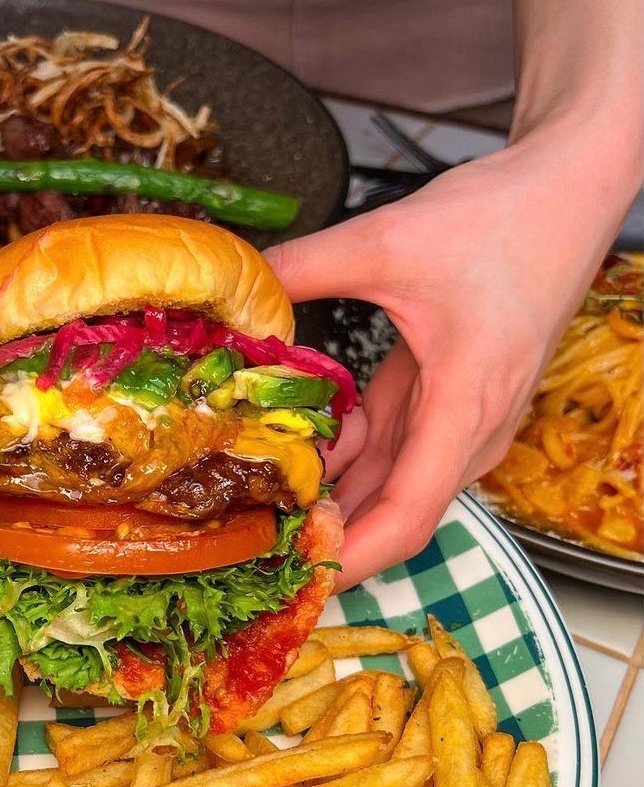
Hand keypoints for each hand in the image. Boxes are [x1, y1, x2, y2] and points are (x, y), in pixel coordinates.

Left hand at [266, 139, 630, 588]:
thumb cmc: (506, 220)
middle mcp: (467, 429)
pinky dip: (347, 451)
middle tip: (254, 541)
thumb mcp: (389, 240)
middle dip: (328, 533)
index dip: (352, 557)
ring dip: (332, 492)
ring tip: (262, 497)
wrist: (567, 190)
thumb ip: (305, 267)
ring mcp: (460, 418)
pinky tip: (301, 440)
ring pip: (388, 481)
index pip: (407, 515)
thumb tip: (240, 288)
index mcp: (465, 407)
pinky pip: (391, 446)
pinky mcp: (448, 399)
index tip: (298, 576)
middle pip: (394, 511)